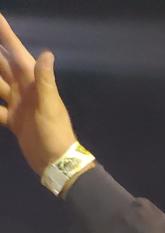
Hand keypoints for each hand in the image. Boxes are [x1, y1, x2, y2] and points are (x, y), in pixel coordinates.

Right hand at [0, 15, 77, 174]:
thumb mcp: (50, 107)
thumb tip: (47, 54)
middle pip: (1, 64)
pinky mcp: (11, 119)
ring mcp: (16, 104)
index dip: (6, 35)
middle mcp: (23, 89)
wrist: (56, 163)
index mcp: (33, 82)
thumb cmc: (56, 134)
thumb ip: (46, 81)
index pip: (16, 52)